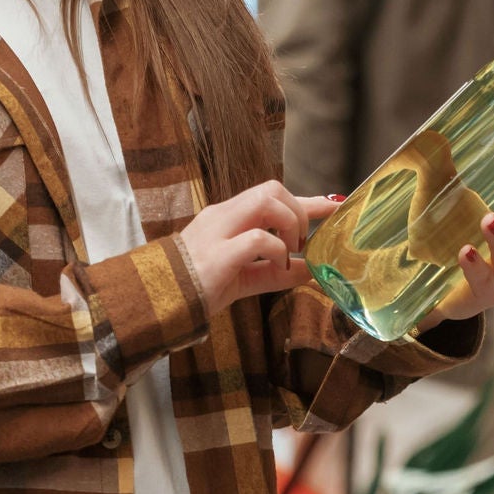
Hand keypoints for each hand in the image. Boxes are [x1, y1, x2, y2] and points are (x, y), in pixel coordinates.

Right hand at [175, 180, 331, 311]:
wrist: (159, 305)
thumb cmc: (198, 289)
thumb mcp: (245, 278)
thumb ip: (277, 272)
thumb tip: (312, 271)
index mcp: (226, 218)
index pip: (271, 197)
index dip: (307, 201)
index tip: (334, 205)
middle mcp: (222, 217)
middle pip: (271, 188)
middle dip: (297, 211)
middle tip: (300, 243)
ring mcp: (218, 232)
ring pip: (265, 201)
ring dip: (289, 225)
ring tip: (288, 253)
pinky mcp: (217, 255)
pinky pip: (257, 239)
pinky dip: (277, 252)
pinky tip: (278, 268)